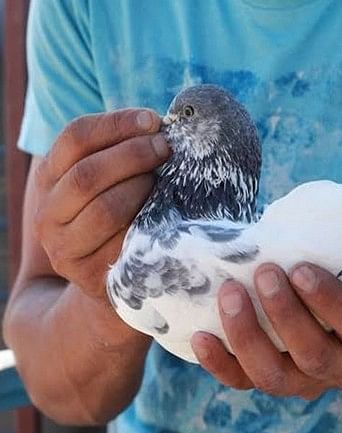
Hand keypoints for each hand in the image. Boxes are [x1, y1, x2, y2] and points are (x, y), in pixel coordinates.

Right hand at [33, 109, 170, 300]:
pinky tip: (164, 215)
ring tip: (162, 181)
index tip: (152, 119)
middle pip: (87, 174)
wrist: (103, 275)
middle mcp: (48, 214)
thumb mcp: (107, 181)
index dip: (115, 123)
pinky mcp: (89, 277)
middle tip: (166, 148)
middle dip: (133, 155)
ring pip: (105, 210)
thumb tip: (157, 124)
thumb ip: (119, 153)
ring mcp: (64, 249)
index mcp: (50, 179)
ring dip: (141, 189)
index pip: (75, 138)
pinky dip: (147, 225)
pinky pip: (122, 245)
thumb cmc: (117, 213)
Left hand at [191, 263, 341, 399]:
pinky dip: (219, 362)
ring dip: (248, 334)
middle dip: (284, 314)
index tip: (302, 269)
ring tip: (230, 293)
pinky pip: (241, 382)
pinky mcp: (271, 384)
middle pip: (313, 354)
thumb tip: (292, 232)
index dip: (330, 300)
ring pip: (274, 376)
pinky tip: (201, 336)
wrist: (339, 333)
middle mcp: (341, 368)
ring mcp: (303, 383)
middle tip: (265, 273)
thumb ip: (336, 262)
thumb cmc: (341, 289)